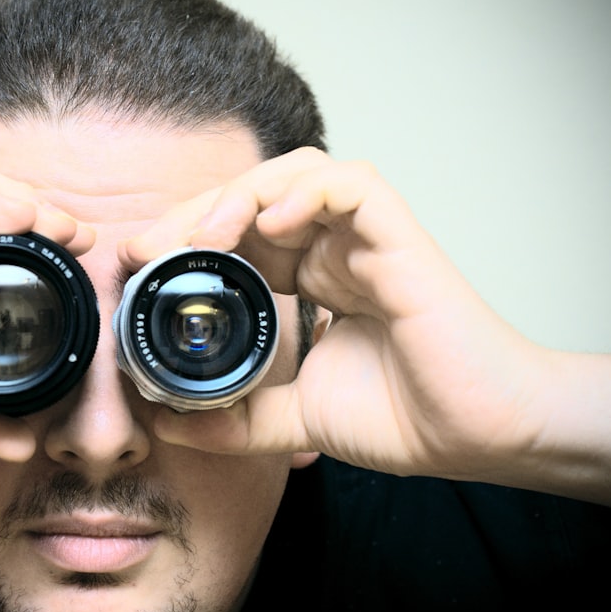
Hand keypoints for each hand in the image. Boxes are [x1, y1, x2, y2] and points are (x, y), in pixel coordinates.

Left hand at [121, 148, 610, 502]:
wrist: (471, 438)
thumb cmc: (401, 418)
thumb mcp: (292, 420)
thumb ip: (232, 418)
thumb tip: (166, 422)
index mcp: (308, 279)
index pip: (234, 235)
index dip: (183, 238)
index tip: (138, 264)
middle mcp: (331, 250)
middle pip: (251, 197)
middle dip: (194, 213)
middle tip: (149, 248)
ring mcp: (364, 240)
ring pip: (296, 174)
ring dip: (241, 194)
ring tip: (205, 236)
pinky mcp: (398, 237)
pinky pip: (351, 185)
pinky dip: (307, 192)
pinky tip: (272, 223)